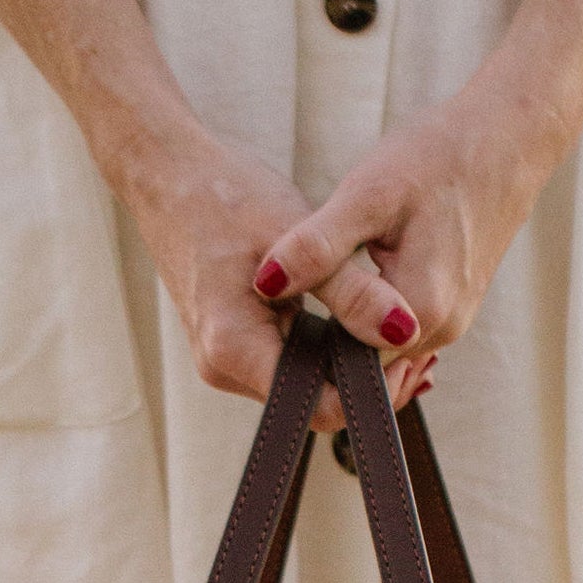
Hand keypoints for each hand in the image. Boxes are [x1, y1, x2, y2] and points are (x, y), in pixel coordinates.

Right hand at [121, 122, 438, 432]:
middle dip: (365, 375)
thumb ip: (353, 291)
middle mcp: (223, 367)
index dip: (370, 391)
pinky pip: (291, 358)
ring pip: (305, 380)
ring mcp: (225, 358)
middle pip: (313, 399)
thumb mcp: (298, 236)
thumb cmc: (225, 196)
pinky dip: (324, 342)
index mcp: (233, 350)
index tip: (410, 353)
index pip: (318, 408)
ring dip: (346, 357)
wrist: (168, 173)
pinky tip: (355, 312)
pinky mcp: (233, 342)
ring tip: (389, 318)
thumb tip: (405, 332)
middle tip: (414, 335)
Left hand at [252, 83, 556, 369]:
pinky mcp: (453, 305)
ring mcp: (452, 321)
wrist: (507, 137)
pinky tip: (348, 278)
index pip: (343, 367)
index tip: (270, 315)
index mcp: (418, 315)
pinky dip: (368, 310)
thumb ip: (316, 246)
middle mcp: (441, 331)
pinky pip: (397, 328)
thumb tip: (264, 284)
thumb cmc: (439, 157)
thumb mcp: (366, 195)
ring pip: (379, 345)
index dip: (302, 349)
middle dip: (321, 338)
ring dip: (344, 324)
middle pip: (362, 362)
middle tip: (283, 298)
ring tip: (311, 286)